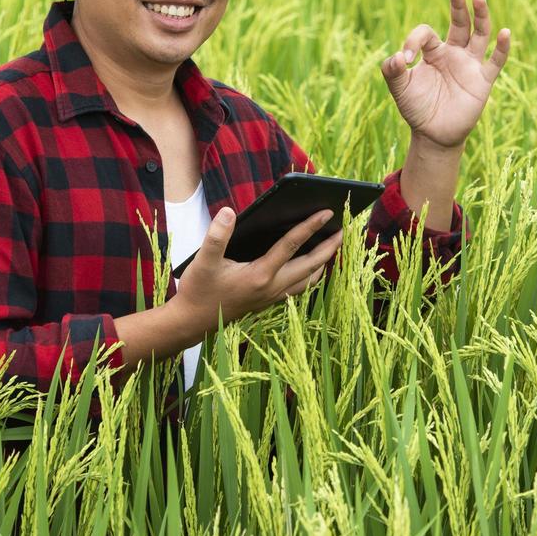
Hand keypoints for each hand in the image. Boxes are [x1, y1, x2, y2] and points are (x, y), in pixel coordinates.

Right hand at [172, 206, 341, 333]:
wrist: (192, 323)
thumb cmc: (198, 290)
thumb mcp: (202, 261)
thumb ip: (216, 236)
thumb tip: (229, 212)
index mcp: (259, 275)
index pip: (291, 245)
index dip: (310, 226)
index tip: (327, 213)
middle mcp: (271, 287)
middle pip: (310, 266)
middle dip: (329, 248)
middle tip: (344, 231)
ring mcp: (272, 297)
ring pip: (308, 280)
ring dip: (322, 264)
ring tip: (332, 249)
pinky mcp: (268, 302)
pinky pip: (298, 288)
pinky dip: (310, 276)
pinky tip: (309, 268)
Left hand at [381, 0, 510, 148]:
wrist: (433, 135)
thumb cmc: (416, 108)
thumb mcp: (399, 88)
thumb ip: (392, 70)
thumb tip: (398, 56)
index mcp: (434, 51)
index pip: (427, 33)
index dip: (414, 40)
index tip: (405, 59)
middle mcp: (454, 53)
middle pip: (460, 22)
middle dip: (458, 5)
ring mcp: (470, 65)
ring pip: (480, 34)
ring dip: (480, 16)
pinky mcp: (482, 81)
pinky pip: (495, 61)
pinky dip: (502, 47)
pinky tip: (505, 32)